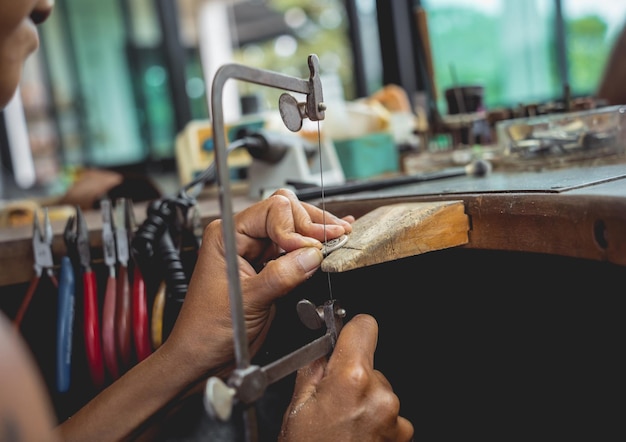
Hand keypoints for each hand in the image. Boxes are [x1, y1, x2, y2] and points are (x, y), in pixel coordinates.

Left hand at [163, 189, 353, 379]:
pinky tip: (333, 238)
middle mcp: (241, 237)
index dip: (295, 228)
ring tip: (340, 236)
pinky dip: (316, 244)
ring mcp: (257, 251)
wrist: (203, 357)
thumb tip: (312, 255)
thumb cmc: (206, 330)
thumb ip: (280, 276)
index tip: (310, 250)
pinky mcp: (270, 267)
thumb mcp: (246, 302)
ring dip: (318, 232)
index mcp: (227, 235)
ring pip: (294, 227)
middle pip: (286, 211)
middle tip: (333, 238)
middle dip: (311, 224)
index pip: (272, 211)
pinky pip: (296, 248)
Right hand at [279, 314, 413, 441]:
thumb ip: (315, 366)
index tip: (346, 335)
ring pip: (379, 389)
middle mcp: (379, 395)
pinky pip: (389, 413)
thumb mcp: (299, 404)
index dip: (351, 330)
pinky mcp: (401, 434)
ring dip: (365, 399)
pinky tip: (355, 434)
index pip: (364, 326)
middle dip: (353, 374)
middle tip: (332, 400)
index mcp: (351, 379)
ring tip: (342, 423)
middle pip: (370, 363)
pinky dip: (375, 419)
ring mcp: (393, 417)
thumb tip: (325, 345)